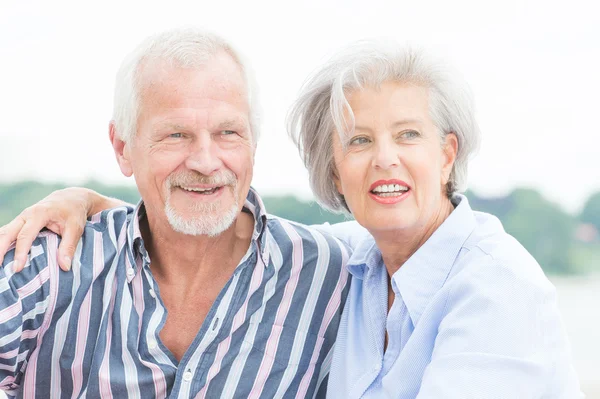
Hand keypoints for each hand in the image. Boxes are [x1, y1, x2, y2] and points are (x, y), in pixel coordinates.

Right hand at [0, 188, 122, 271]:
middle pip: (7, 233)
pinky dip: (2, 243)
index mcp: (39, 214)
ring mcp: (22, 218)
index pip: (25, 235)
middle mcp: (26, 214)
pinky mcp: (21, 222)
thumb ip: (69, 246)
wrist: (71, 198)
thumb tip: (64, 267)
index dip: (20, 252)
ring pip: (4, 232)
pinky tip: (1, 256)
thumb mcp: (76, 228)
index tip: (17, 269)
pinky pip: (8, 233)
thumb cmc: (74, 212)